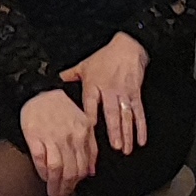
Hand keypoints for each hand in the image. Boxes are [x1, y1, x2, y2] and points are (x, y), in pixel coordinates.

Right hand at [18, 89, 97, 195]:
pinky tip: (44, 179)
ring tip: (53, 194)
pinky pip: (41, 160)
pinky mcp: (35, 137)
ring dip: (55, 186)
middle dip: (67, 189)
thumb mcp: (83, 122)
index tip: (73, 190)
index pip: (84, 165)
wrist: (39, 92)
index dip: (79, 182)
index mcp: (83, 132)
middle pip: (72, 171)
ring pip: (57, 170)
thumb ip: (90, 146)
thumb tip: (91, 171)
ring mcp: (52, 137)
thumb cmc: (61, 107)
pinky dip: (43, 173)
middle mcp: (69, 136)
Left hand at [62, 33, 149, 155]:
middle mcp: (109, 90)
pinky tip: (141, 139)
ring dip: (127, 133)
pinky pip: (138, 112)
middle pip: (112, 113)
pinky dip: (141, 127)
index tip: (90, 128)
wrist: (128, 46)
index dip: (91, 114)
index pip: (91, 102)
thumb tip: (54, 80)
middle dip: (114, 130)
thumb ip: (70, 75)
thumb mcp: (84, 64)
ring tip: (126, 148)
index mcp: (94, 84)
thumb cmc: (105, 56)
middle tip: (115, 146)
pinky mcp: (135, 94)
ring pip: (126, 116)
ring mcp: (124, 93)